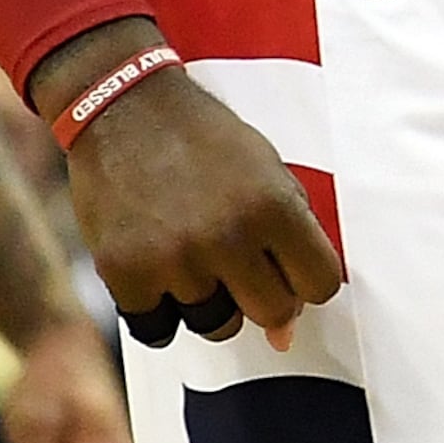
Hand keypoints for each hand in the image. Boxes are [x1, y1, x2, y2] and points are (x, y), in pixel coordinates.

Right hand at [49, 42, 343, 344]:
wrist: (123, 103)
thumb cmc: (202, 140)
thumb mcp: (266, 171)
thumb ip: (289, 243)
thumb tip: (284, 338)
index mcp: (274, 205)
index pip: (320, 286)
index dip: (303, 278)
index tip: (282, 262)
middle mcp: (228, 236)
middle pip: (273, 314)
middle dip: (260, 293)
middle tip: (232, 256)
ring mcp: (175, 258)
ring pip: (216, 326)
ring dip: (208, 300)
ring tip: (188, 249)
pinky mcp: (125, 273)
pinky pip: (158, 330)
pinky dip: (157, 308)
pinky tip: (154, 264)